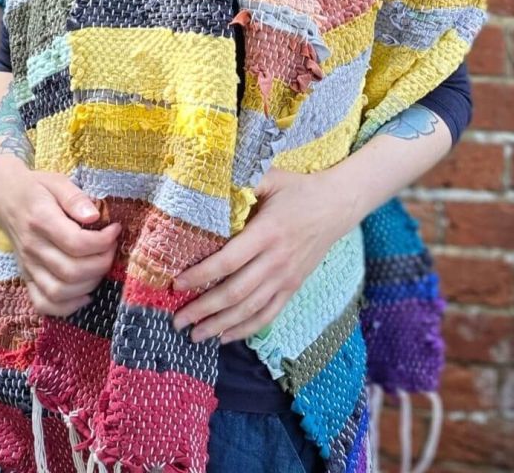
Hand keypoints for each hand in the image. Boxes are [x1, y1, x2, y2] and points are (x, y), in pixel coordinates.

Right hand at [0, 161, 120, 316]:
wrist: (6, 198)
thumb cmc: (37, 187)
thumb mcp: (57, 181)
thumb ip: (75, 198)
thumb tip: (95, 217)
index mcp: (40, 220)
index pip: (76, 243)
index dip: (103, 241)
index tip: (115, 229)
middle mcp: (32, 247)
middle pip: (71, 271)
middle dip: (102, 262)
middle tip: (112, 246)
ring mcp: (28, 266)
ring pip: (59, 291)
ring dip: (89, 283)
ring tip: (101, 264)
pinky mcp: (26, 277)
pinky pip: (43, 304)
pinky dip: (67, 307)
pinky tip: (86, 293)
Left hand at [171, 167, 350, 343]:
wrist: (336, 205)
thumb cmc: (298, 189)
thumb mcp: (271, 178)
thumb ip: (242, 184)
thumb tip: (210, 186)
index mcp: (267, 233)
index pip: (228, 261)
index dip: (200, 275)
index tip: (176, 284)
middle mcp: (276, 260)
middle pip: (235, 292)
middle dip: (204, 309)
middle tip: (177, 320)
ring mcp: (286, 277)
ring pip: (249, 309)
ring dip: (220, 325)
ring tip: (195, 336)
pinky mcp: (293, 287)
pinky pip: (268, 314)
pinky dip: (246, 329)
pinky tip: (225, 336)